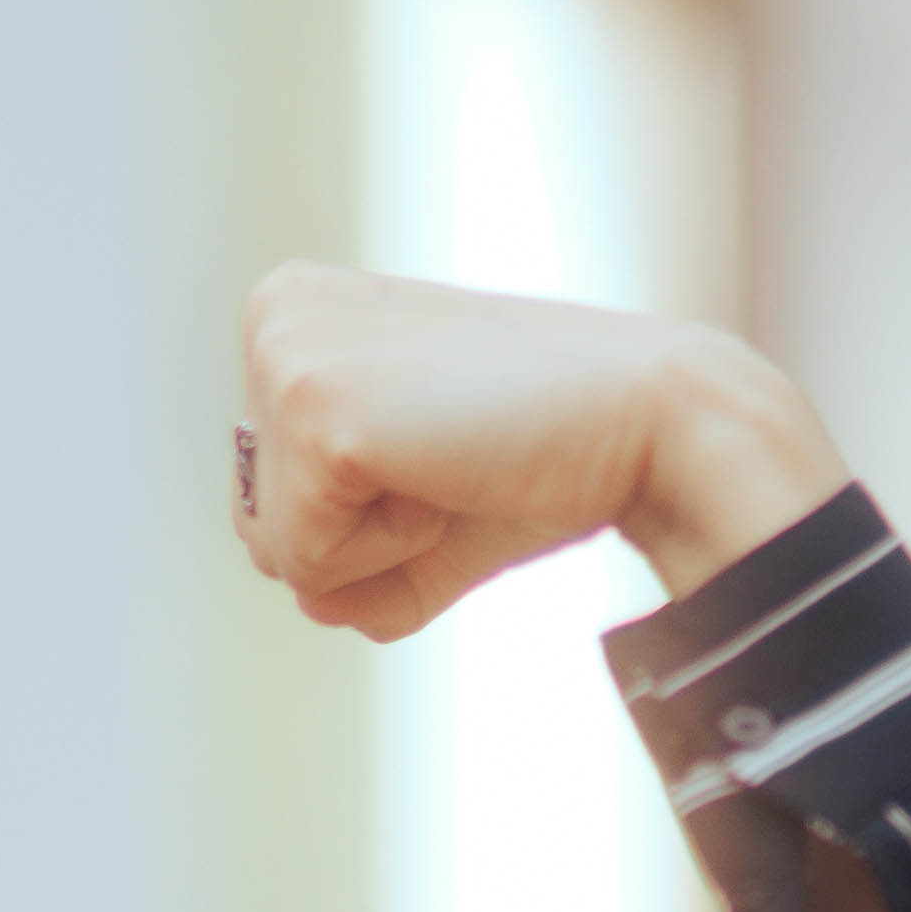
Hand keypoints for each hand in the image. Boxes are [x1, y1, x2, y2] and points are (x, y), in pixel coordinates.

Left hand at [236, 263, 846, 639]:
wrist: (654, 427)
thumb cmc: (544, 460)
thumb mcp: (419, 509)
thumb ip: (339, 556)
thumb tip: (307, 598)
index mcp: (293, 313)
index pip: (266, 495)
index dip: (365, 516)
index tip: (447, 449)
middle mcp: (276, 314)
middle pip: (256, 526)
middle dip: (360, 540)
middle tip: (456, 463)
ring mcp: (286, 354)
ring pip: (276, 552)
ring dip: (376, 549)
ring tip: (453, 464)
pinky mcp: (312, 407)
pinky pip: (308, 562)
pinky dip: (390, 552)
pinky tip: (451, 472)